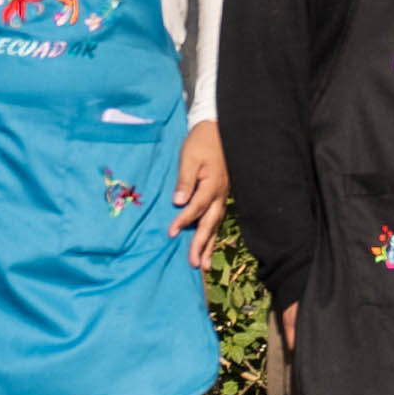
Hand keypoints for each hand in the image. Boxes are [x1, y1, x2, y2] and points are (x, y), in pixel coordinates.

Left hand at [174, 122, 231, 268]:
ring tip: (204, 265)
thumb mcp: (189, 158)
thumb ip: (184, 180)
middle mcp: (219, 194)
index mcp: (212, 185)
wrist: (218, 130)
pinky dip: (213, 233)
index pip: (196, 208)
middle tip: (195, 265)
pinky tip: (209, 243)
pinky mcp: (220, 195)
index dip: (184, 221)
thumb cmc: (201, 143)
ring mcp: (222, 195)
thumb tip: (178, 202)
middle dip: (202, 245)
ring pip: (216, 224)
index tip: (171, 233)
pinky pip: (217, 218)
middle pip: (210, 223)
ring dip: (210, 245)